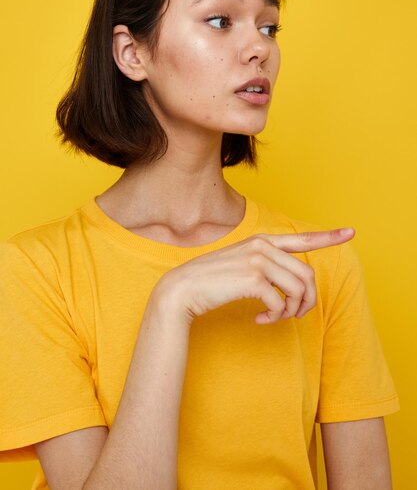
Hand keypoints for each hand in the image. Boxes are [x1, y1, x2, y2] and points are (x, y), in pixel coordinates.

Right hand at [154, 228, 354, 324]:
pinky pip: (280, 303)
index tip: (350, 233)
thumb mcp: (241, 265)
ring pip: (299, 289)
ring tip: (275, 317)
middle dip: (306, 300)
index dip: (328, 236)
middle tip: (293, 314)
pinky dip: (274, 317)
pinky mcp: (252, 278)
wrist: (183, 289)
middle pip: (307, 274)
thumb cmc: (212, 281)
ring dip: (291, 311)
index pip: (301, 237)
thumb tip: (292, 282)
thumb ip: (266, 266)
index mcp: (262, 241)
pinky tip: (260, 320)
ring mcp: (257, 260)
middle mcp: (263, 246)